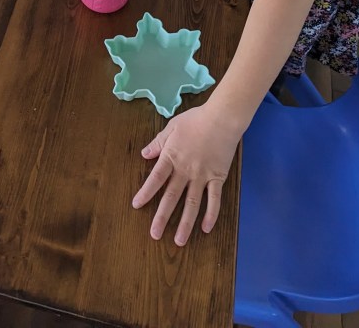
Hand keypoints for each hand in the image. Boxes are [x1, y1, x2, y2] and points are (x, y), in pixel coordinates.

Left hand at [132, 104, 239, 244]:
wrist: (222, 118)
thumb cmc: (196, 120)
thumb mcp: (172, 127)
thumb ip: (158, 142)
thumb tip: (144, 154)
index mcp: (172, 157)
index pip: (156, 178)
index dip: (146, 193)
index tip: (137, 205)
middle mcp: (185, 170)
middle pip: (171, 196)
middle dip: (162, 216)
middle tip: (155, 234)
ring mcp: (202, 176)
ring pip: (192, 203)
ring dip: (185, 223)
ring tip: (179, 240)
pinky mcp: (218, 178)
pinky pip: (214, 199)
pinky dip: (211, 214)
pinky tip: (206, 228)